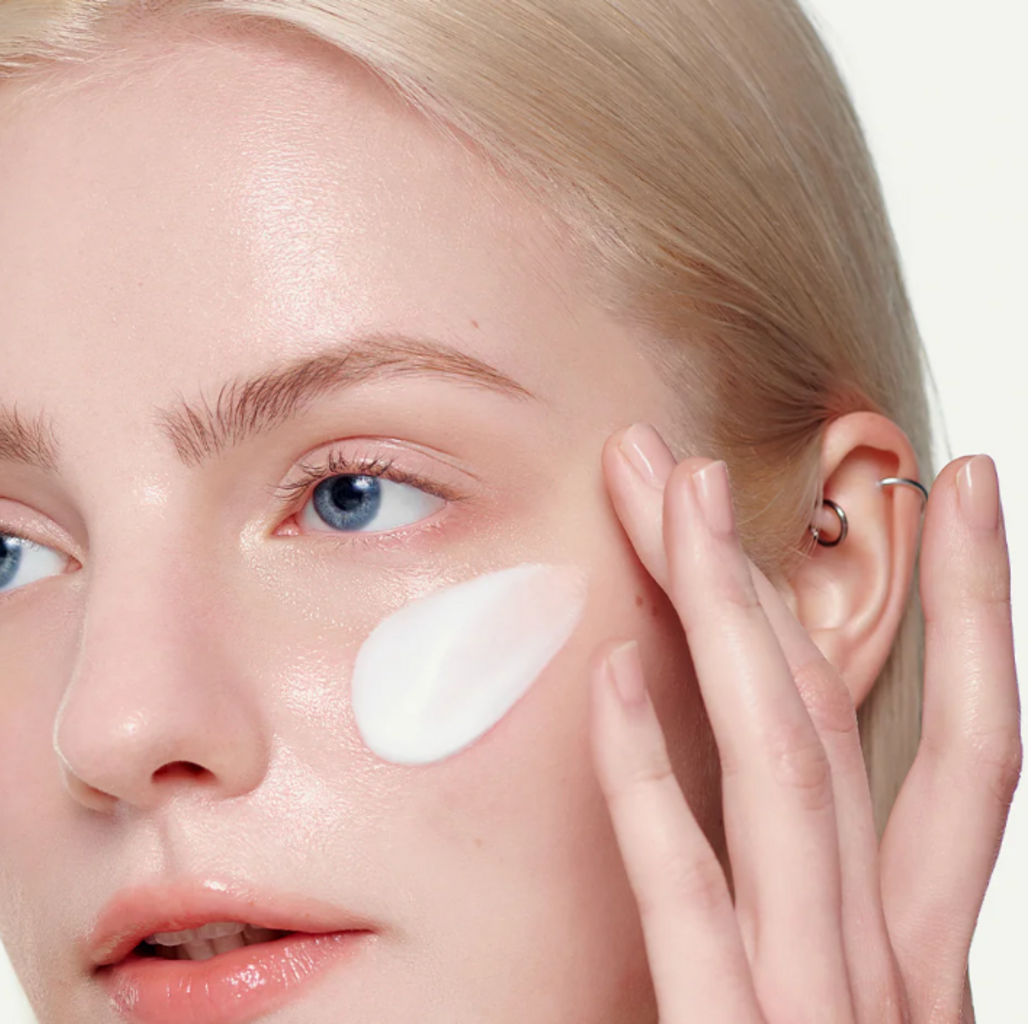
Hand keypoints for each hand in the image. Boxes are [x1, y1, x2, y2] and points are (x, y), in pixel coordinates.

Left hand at [589, 422, 1020, 1022]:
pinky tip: (612, 676)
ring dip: (725, 614)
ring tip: (671, 500)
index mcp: (919, 960)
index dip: (974, 609)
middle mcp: (887, 966)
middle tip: (700, 459)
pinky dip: (649, 780)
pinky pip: (689, 897)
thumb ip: (814, 937)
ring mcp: (817, 1003)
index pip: (967, 753)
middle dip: (782, 572)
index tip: (954, 491)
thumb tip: (778, 851)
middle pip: (844, 717)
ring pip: (786, 768)